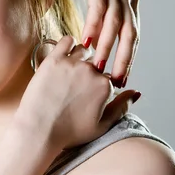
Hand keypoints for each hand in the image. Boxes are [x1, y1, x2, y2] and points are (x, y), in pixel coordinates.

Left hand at [14, 35, 139, 149]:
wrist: (38, 131)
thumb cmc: (68, 132)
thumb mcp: (101, 126)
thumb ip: (122, 107)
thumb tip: (136, 92)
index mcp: (105, 86)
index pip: (109, 77)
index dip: (99, 86)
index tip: (88, 95)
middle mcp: (91, 71)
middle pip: (97, 63)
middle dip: (90, 73)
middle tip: (75, 87)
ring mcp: (72, 64)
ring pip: (84, 50)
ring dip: (80, 58)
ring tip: (69, 74)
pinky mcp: (53, 59)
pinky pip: (66, 41)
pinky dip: (68, 45)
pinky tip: (64, 55)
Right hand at [71, 0, 140, 87]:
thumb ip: (106, 3)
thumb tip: (98, 25)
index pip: (134, 33)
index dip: (129, 56)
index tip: (122, 77)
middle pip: (130, 33)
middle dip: (123, 59)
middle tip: (116, 81)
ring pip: (114, 23)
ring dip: (107, 47)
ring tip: (98, 66)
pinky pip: (98, 7)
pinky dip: (93, 25)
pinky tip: (87, 40)